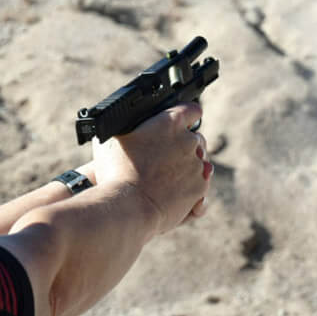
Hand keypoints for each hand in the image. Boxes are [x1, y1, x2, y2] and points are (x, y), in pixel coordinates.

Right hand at [92, 102, 211, 233]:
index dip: (187, 116)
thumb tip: (131, 127)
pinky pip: (201, 185)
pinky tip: (176, 192)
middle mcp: (188, 141)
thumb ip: (131, 127)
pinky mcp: (199, 188)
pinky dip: (192, 189)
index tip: (183, 122)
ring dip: (189, 168)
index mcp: (170, 122)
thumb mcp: (115, 137)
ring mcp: (197, 165)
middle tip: (167, 158)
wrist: (127, 205)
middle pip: (196, 138)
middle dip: (185, 146)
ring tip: (168, 179)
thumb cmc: (115, 171)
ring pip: (200, 163)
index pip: (191, 110)